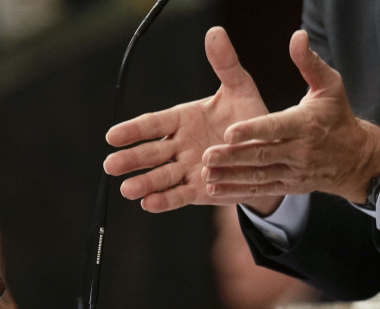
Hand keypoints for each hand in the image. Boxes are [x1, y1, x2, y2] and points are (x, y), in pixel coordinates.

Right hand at [104, 27, 277, 211]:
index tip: (113, 136)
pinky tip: (148, 204)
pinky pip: (179, 195)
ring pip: (161, 177)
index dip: (133, 130)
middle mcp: (180, 145)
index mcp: (183, 119)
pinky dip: (165, 201)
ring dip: (144, 183)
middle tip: (111, 164)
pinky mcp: (199, 190)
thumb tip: (215, 32)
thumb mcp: (240, 88)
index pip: (154, 124)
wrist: (268, 151)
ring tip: (128, 190)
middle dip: (132, 159)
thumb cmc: (250, 117)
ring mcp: (188, 168)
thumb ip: (224, 64)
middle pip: (151, 153)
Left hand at [201, 29, 379, 211]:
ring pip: (259, 176)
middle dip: (233, 157)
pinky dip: (238, 192)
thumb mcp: (330, 87)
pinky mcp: (289, 185)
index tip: (229, 132)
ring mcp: (294, 171)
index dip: (252, 131)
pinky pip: (261, 190)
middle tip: (206, 155)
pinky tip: (216, 189)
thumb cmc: (338, 116)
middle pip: (262, 155)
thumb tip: (297, 37)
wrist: (355, 159)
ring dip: (231, 177)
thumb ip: (310, 63)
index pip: (276, 128)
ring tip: (206, 174)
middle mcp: (299, 151)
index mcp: (306, 125)